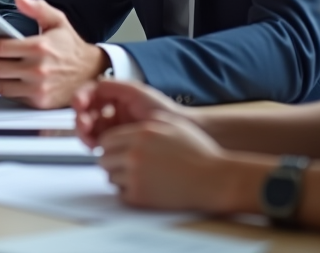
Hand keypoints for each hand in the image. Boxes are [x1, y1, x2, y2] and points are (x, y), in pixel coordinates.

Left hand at [0, 0, 106, 107]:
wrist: (92, 72)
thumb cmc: (71, 46)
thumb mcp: (57, 21)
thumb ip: (37, 8)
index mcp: (39, 47)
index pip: (0, 47)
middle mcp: (38, 69)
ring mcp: (38, 88)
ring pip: (1, 85)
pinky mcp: (39, 102)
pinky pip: (12, 97)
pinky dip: (4, 89)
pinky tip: (1, 80)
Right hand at [73, 79, 190, 147]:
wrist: (182, 132)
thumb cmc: (163, 111)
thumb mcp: (136, 92)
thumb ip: (113, 86)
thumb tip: (92, 87)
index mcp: (114, 97)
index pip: (90, 95)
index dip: (80, 98)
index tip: (79, 104)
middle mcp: (111, 112)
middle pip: (86, 113)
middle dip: (80, 118)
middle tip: (84, 124)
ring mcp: (113, 129)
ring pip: (88, 129)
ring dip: (84, 132)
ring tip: (88, 137)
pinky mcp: (116, 145)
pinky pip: (98, 143)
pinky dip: (92, 144)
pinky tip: (95, 146)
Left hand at [98, 110, 231, 211]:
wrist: (215, 180)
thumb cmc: (199, 153)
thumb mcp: (174, 126)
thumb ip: (148, 123)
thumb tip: (130, 126)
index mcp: (141, 134)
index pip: (106, 140)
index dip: (110, 146)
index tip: (117, 151)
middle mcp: (134, 154)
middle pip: (104, 159)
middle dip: (112, 162)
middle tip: (124, 166)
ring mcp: (136, 176)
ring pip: (110, 177)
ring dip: (120, 178)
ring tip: (138, 177)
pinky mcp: (140, 196)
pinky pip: (121, 194)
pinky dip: (128, 193)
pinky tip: (144, 188)